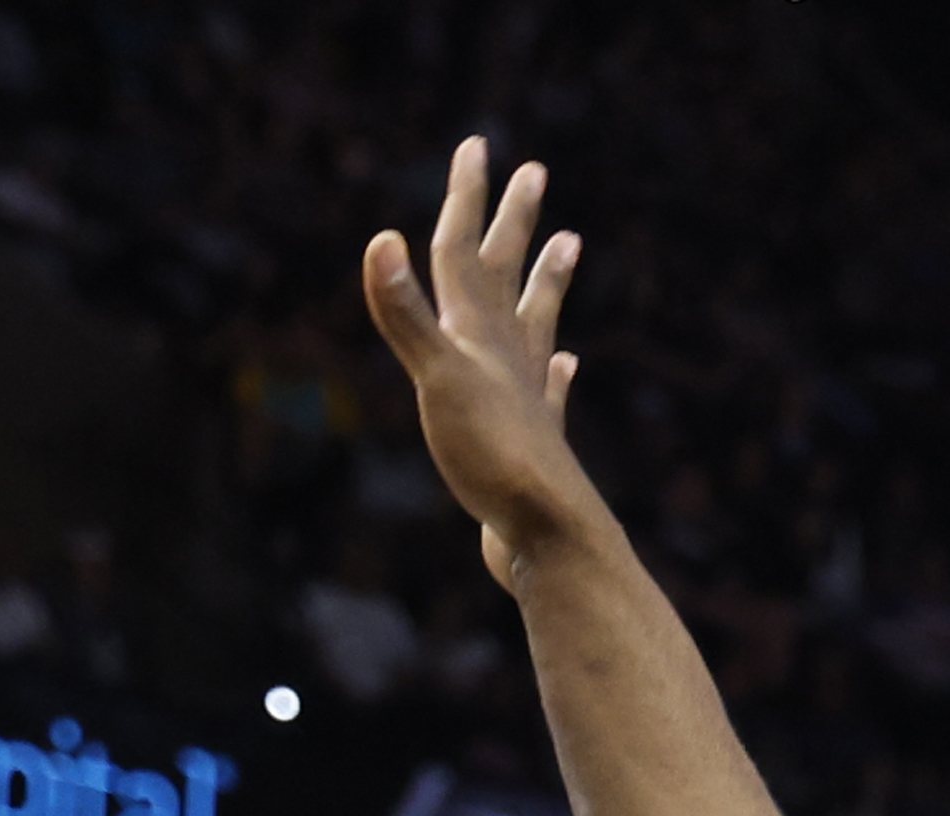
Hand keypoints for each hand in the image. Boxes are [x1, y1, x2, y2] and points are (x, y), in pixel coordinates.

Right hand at [361, 137, 592, 587]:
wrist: (546, 534)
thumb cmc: (491, 457)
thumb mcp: (438, 380)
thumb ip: (406, 315)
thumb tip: (380, 239)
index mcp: (478, 335)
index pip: (462, 252)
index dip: (466, 198)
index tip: (477, 146)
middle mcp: (506, 356)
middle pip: (506, 275)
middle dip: (514, 222)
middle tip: (534, 173)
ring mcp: (525, 397)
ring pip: (536, 324)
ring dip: (547, 281)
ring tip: (569, 246)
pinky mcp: (533, 443)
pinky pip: (547, 391)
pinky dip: (554, 370)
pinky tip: (564, 364)